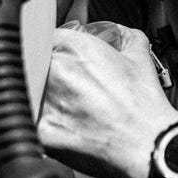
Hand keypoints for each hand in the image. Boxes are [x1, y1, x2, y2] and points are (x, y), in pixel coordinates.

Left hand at [37, 23, 177, 177]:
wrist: (147, 143)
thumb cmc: (143, 105)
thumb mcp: (140, 58)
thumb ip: (127, 37)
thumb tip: (122, 33)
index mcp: (74, 47)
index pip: (47, 38)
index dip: (55, 50)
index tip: (63, 61)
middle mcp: (55, 70)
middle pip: (35, 63)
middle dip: (49, 73)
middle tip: (69, 88)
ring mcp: (45, 100)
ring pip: (30, 91)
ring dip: (43, 97)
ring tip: (69, 109)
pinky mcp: (41, 130)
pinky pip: (31, 122)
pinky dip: (43, 124)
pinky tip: (64, 127)